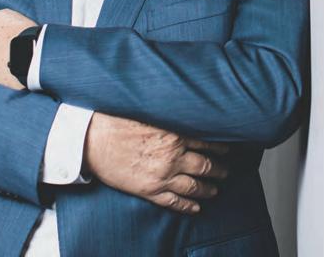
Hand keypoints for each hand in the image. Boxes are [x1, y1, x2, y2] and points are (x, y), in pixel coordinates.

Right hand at [84, 112, 229, 213]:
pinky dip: (188, 206)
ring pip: (194, 186)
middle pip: (205, 166)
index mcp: (174, 135)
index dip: (221, 148)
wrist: (94, 141)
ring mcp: (162, 176)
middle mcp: (173, 157)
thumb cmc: (119, 123)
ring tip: (216, 189)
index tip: (229, 150)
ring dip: (208, 188)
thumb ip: (172, 120)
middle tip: (227, 171)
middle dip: (219, 170)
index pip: (207, 143)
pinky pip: (174, 202)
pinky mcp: (149, 191)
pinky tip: (196, 207)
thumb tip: (189, 119)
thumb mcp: (151, 115)